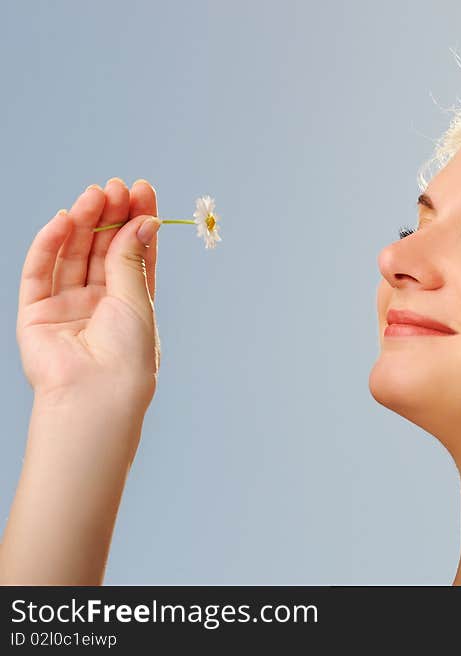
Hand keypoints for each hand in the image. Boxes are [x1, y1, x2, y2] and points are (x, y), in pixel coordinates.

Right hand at [16, 178, 162, 407]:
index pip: (134, 253)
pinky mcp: (35, 313)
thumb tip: (143, 220)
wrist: (96, 395)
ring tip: (95, 194)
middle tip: (118, 187)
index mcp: (132, 304)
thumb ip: (131, 259)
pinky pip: (41, 271)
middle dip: (111, 216)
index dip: (137, 221)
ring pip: (73, 254)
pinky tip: (64, 219)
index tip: (143, 190)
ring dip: (83, 222)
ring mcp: (67, 307)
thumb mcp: (137, 301)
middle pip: (103, 249)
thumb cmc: (128, 355)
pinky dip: (50, 244)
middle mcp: (99, 304)